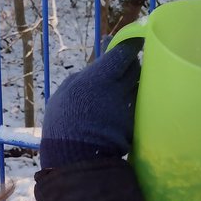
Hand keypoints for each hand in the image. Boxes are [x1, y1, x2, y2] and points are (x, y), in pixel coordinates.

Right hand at [39, 39, 141, 168]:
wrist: (75, 159)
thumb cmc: (62, 125)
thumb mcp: (64, 94)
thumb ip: (81, 78)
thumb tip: (93, 70)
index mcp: (100, 77)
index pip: (123, 53)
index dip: (130, 46)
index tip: (134, 41)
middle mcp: (119, 89)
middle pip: (135, 69)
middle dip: (133, 65)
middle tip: (128, 65)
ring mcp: (128, 108)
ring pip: (137, 88)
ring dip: (133, 86)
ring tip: (125, 88)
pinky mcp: (133, 125)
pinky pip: (136, 108)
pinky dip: (132, 106)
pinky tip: (122, 110)